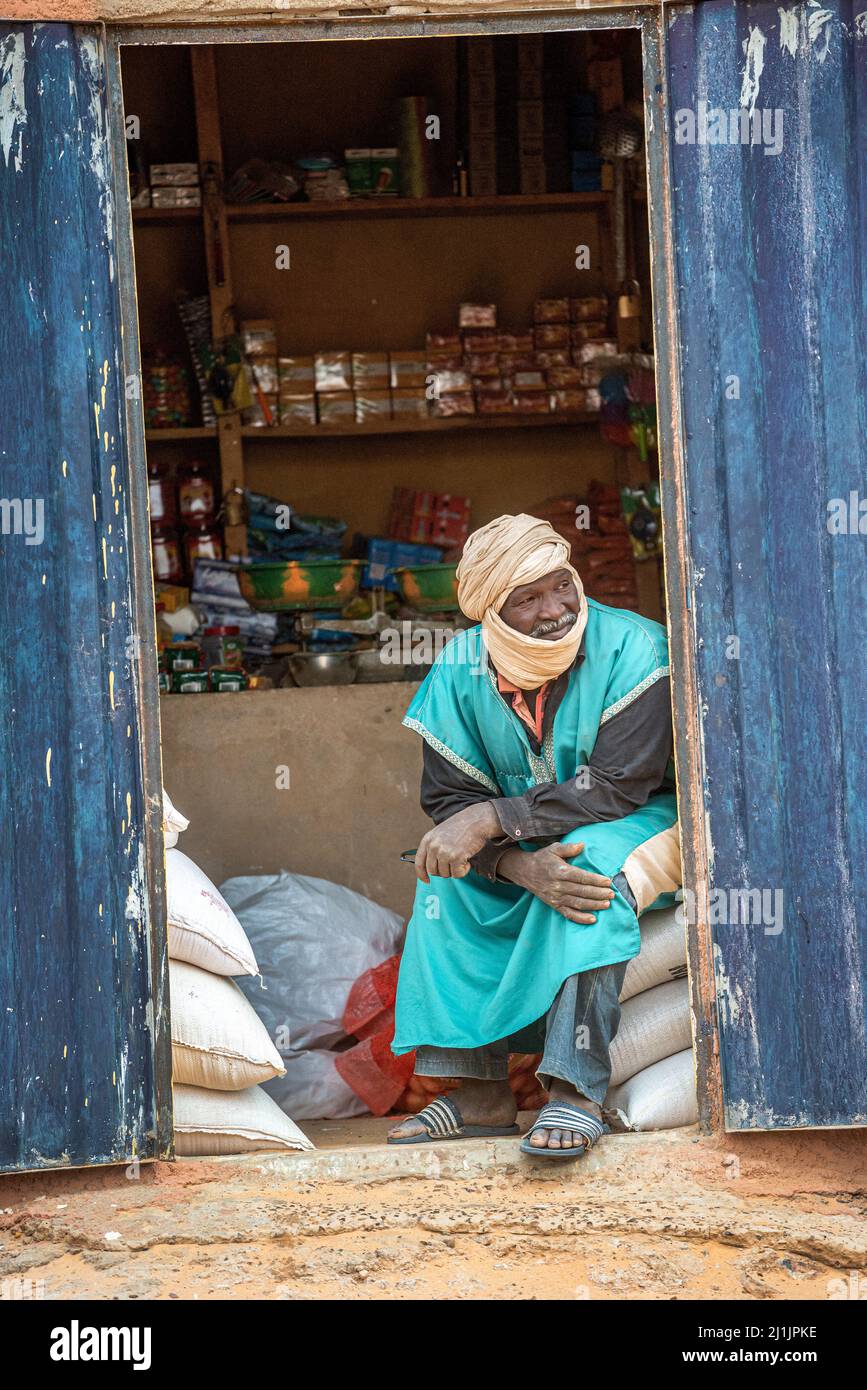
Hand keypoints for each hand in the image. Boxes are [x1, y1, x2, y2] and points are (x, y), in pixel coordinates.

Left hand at [415, 802, 501, 882]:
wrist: (477, 820)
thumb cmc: (462, 826)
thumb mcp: (440, 833)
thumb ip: (434, 848)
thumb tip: (432, 868)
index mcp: (427, 840)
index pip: (419, 863)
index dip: (422, 874)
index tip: (427, 881)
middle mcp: (433, 847)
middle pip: (433, 871)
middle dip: (444, 871)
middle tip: (454, 864)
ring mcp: (444, 852)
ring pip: (445, 874)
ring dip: (455, 870)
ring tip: (462, 858)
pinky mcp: (455, 858)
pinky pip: (457, 874)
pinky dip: (464, 871)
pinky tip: (468, 861)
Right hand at [498, 842, 613, 923]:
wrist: (524, 871)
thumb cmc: (542, 858)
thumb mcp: (554, 849)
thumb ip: (569, 848)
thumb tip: (582, 845)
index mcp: (560, 871)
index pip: (581, 877)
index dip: (596, 880)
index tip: (608, 881)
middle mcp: (558, 886)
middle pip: (582, 891)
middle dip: (598, 893)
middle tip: (612, 894)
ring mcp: (556, 897)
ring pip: (578, 903)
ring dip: (593, 905)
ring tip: (607, 904)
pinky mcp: (554, 905)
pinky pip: (568, 914)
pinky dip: (580, 918)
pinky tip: (593, 919)